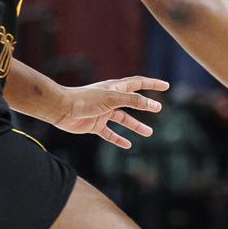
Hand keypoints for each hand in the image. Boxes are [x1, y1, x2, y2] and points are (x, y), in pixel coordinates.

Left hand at [48, 76, 168, 149]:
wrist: (61, 109)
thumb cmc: (85, 99)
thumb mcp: (113, 98)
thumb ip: (134, 101)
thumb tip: (154, 105)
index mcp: (115, 88)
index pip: (138, 83)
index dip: (152, 84)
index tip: (166, 86)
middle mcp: (110, 99)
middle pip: (133, 102)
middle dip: (146, 106)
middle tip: (159, 109)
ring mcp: (103, 113)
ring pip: (124, 119)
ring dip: (136, 126)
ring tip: (149, 133)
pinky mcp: (95, 125)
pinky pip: (110, 133)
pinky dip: (119, 139)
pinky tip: (128, 145)